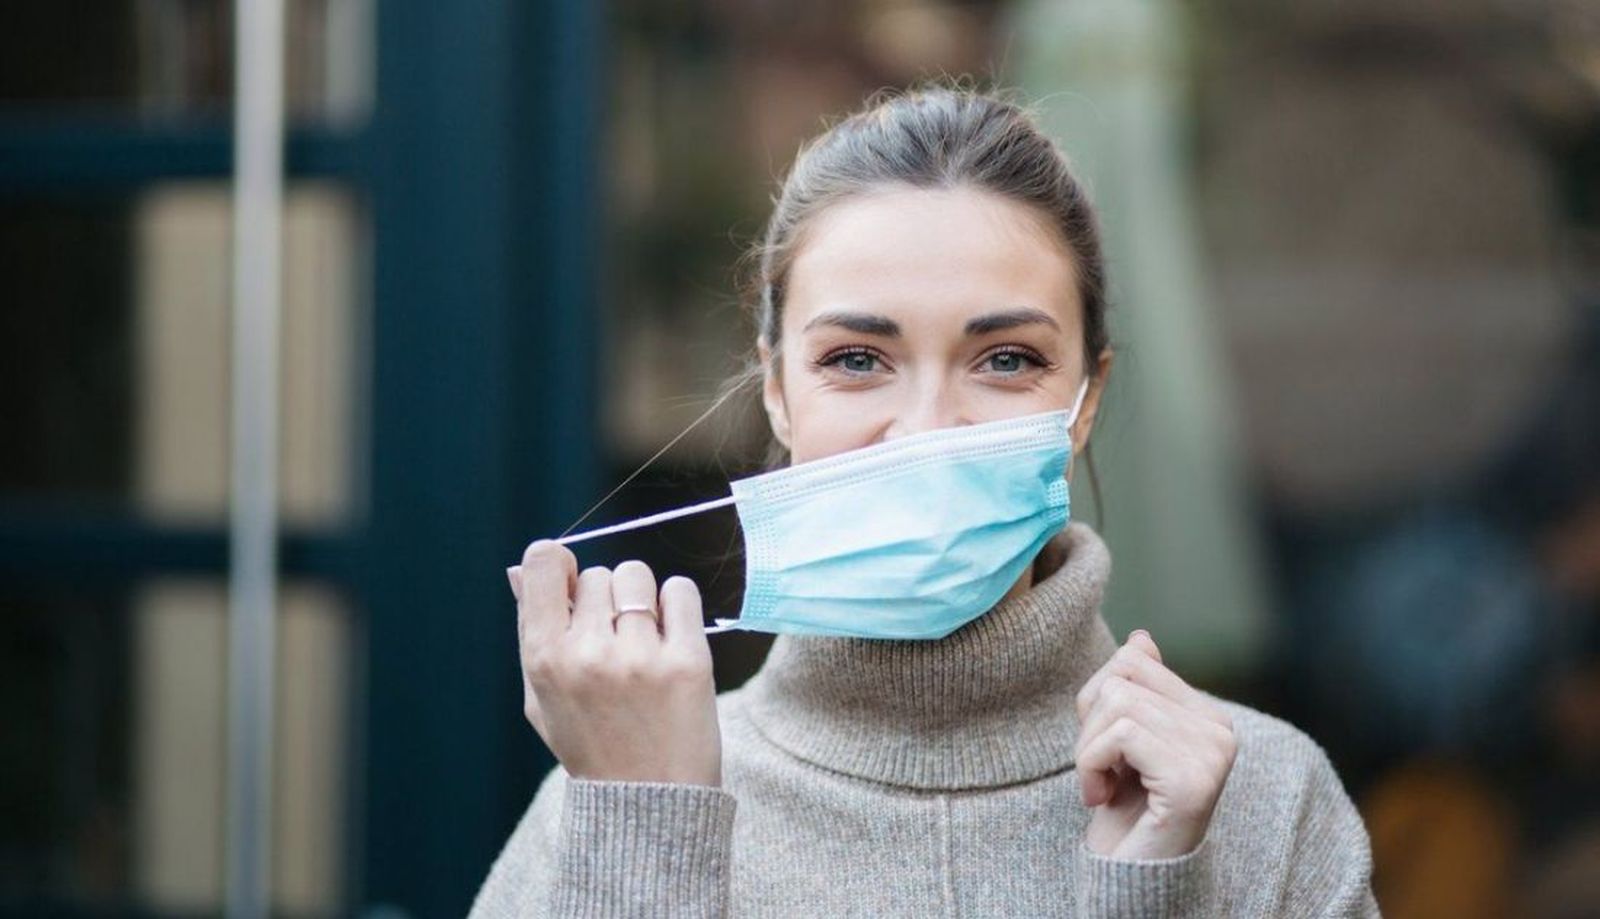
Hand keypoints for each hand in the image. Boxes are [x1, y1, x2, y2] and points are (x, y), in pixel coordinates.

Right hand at [507, 540, 721, 785]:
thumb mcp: (541, 698)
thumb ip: (530, 631)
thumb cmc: (591, 745)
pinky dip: (678, 605)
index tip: (574, 586)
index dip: (561, 565)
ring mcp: (639, 656)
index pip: (544, 564)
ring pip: (638, 576)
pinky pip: (681, 590)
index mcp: (545, 659)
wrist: (648, 801)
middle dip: (606, 600)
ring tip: (644, 640)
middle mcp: (588, 653)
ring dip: (642, 599)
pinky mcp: (687, 660)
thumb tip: (518, 571)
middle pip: (598, 574)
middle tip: (614, 642)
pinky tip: (671, 638)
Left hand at [1074, 630, 1235, 858]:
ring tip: (1100, 786)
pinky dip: (1091, 764)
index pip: (1133, 659)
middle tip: (1097, 769)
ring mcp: (1211, 754)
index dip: (1098, 698)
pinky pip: (1121, 734)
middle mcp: (1220, 730)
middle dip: (1089, 722)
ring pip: (1117, 703)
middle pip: (1122, 675)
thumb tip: (1142, 638)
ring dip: (1087, 750)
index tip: (1104, 747)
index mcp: (1207, 715)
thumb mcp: (1122, 741)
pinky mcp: (1192, 779)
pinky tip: (1100, 797)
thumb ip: (1135, 691)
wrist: (1131, 879)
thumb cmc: (1124, 811)